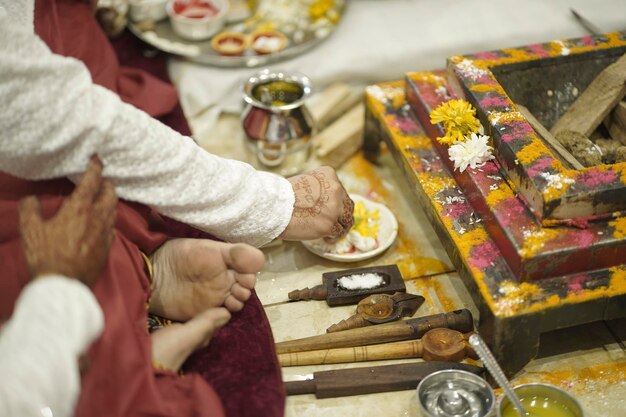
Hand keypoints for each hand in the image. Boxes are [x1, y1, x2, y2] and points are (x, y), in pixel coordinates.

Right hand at [19, 156, 117, 286]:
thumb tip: (32, 199)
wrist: (63, 283)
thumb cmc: (46, 255)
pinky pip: (113, 228)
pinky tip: (104, 223)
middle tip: (101, 180)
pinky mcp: (108, 247)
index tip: (97, 159)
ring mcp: (105, 233)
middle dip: (107, 184)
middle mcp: (97, 217)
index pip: (92, 181)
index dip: (95, 167)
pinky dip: (110, 220)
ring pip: (114, 210)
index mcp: (80, 208)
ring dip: (110, 201)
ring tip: (103, 198)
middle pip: (110, 194)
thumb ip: (30, 209)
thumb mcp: (31, 229)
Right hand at [281, 166, 353, 241]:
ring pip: (346, 220)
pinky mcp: (329, 225)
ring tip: (334, 233)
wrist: (275, 207)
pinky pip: (338, 232)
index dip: (338, 202)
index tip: (332, 209)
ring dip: (341, 227)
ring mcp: (334, 208)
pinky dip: (333, 237)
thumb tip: (323, 202)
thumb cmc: (283, 196)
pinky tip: (327, 238)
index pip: (340, 191)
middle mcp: (335, 190)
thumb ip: (318, 188)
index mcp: (329, 176)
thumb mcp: (304, 181)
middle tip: (337, 222)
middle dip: (342, 215)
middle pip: (347, 205)